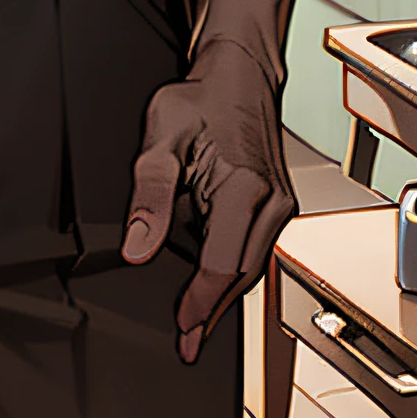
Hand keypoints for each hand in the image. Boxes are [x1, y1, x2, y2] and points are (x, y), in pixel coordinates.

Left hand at [119, 36, 297, 364]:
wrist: (239, 72)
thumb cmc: (201, 97)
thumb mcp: (160, 136)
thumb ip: (149, 194)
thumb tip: (137, 248)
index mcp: (246, 188)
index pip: (222, 265)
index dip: (199, 302)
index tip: (180, 328)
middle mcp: (272, 202)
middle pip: (241, 276)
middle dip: (212, 313)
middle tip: (187, 345)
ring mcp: (279, 204)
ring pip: (252, 267)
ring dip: (224, 298)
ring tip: (196, 327)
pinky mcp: (276, 204)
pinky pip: (255, 250)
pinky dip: (233, 273)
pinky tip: (213, 288)